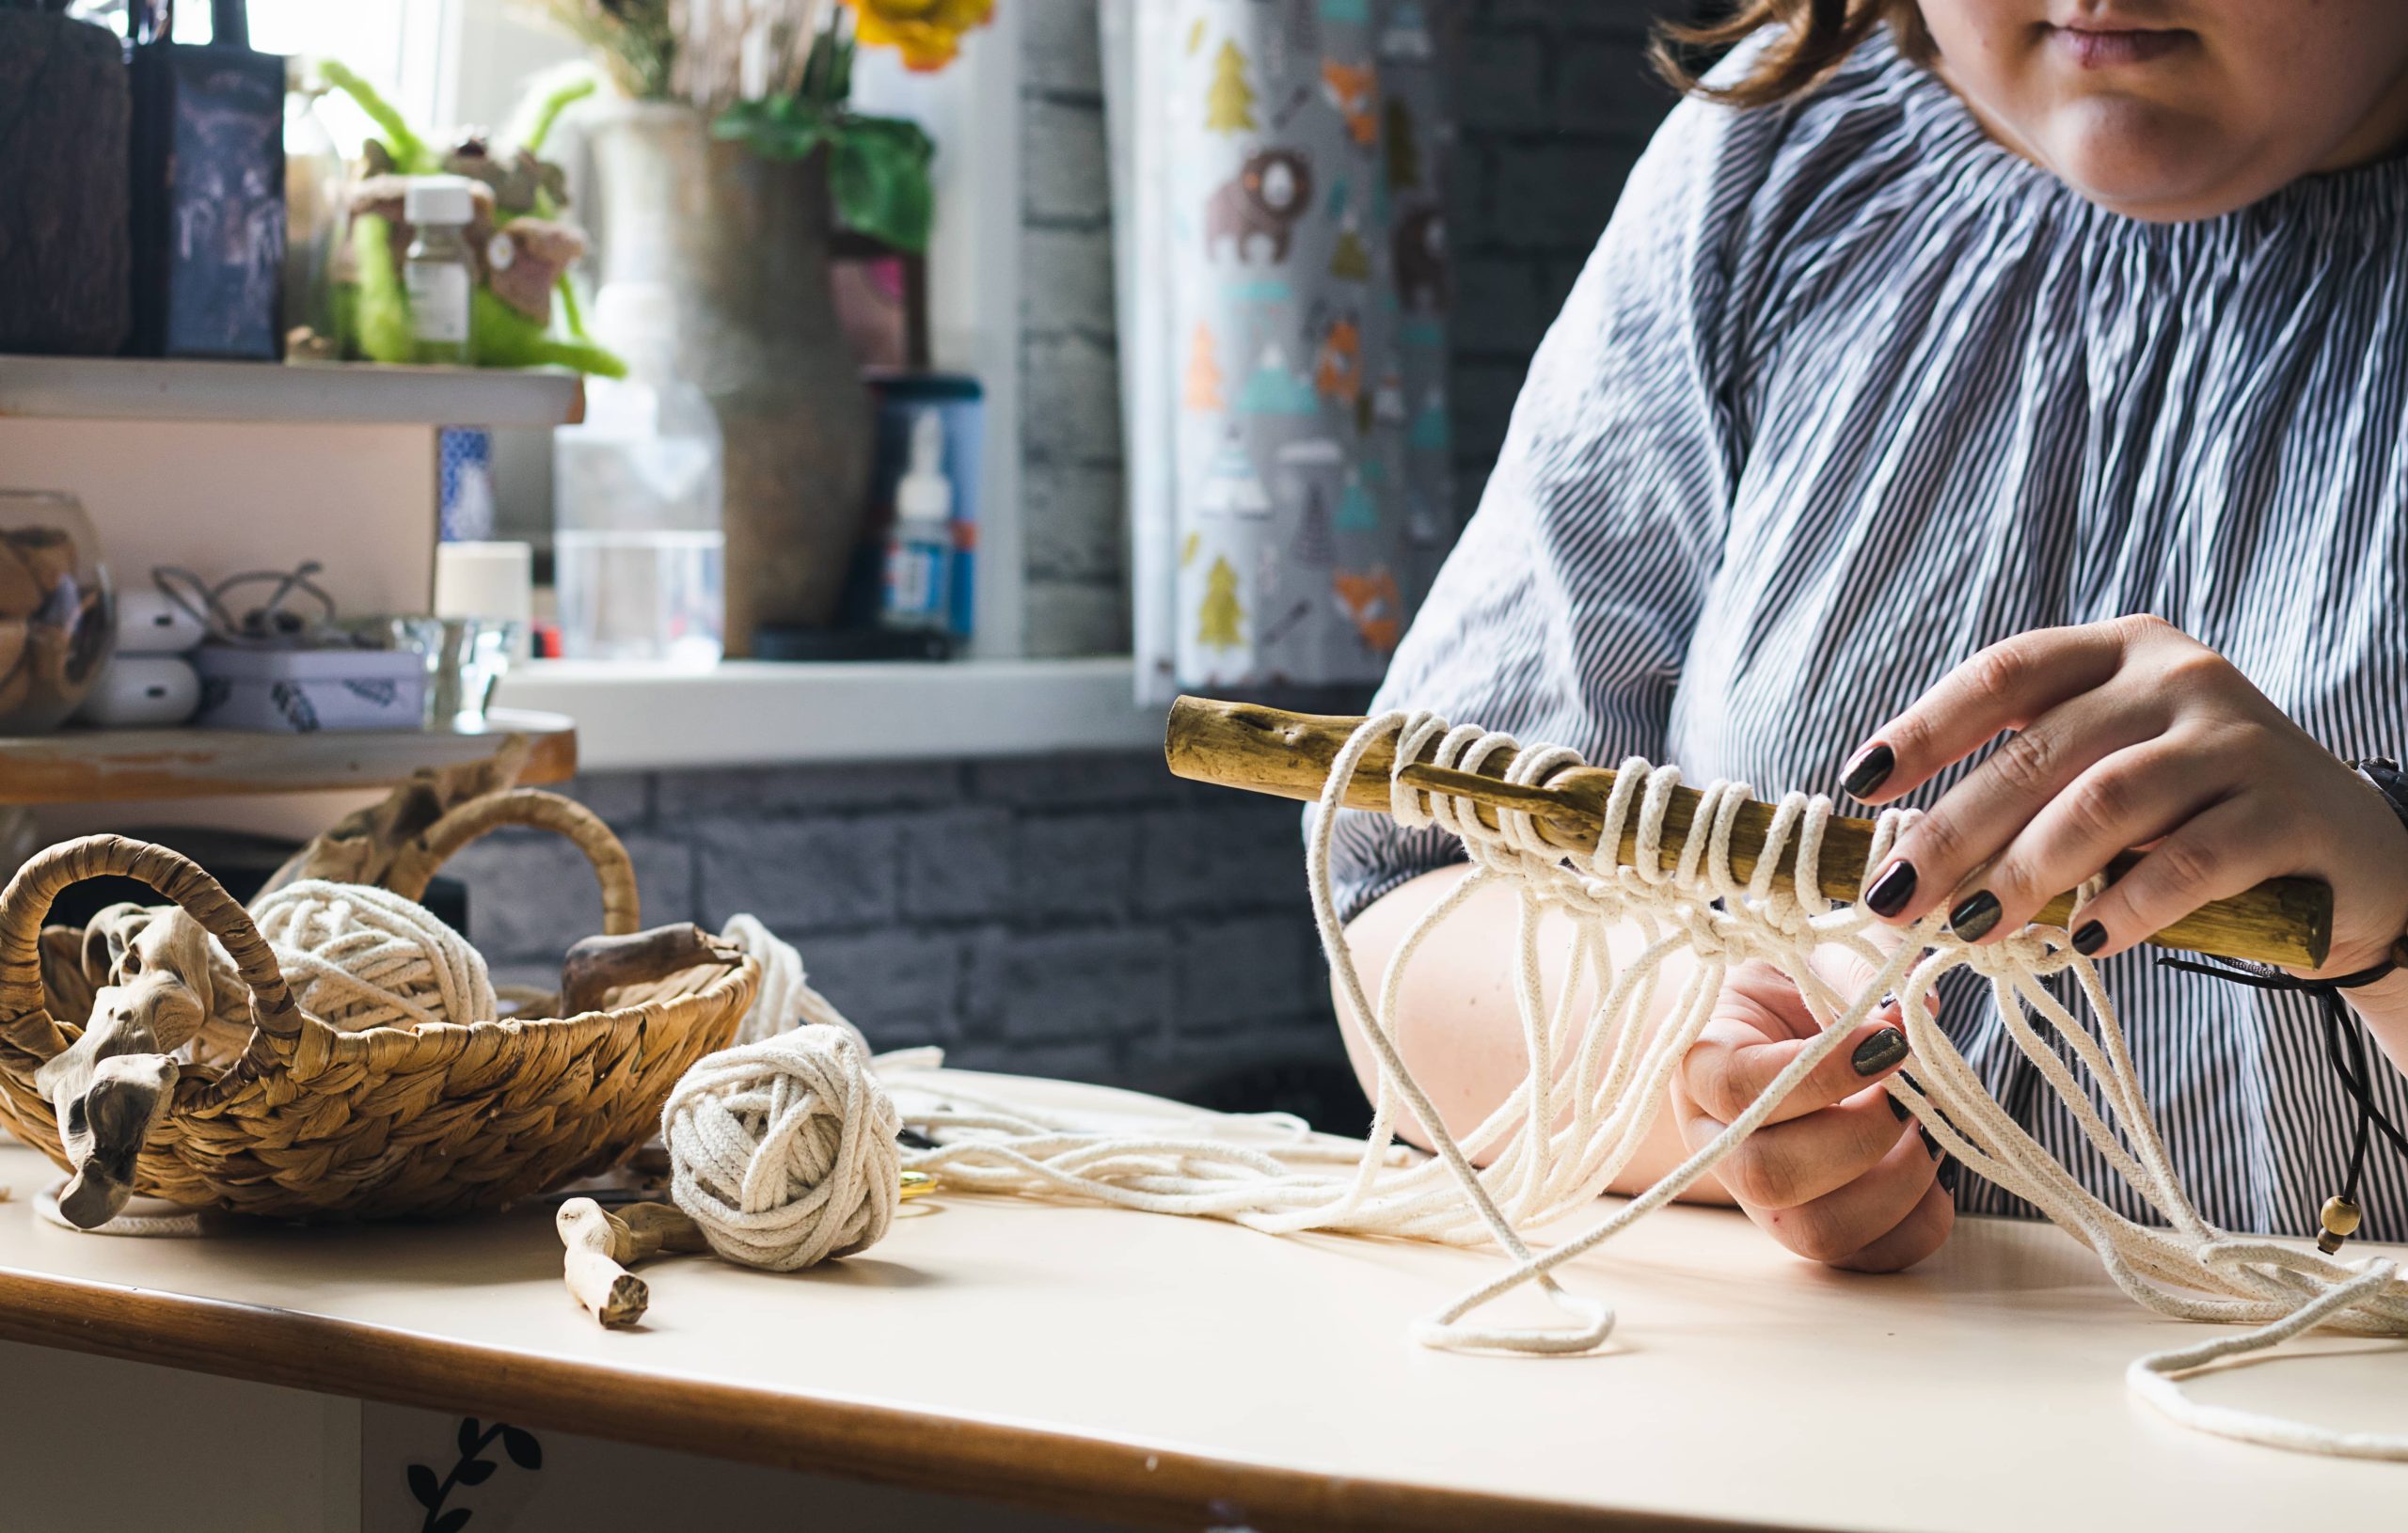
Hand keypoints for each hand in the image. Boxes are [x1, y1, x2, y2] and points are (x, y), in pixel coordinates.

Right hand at [1672, 960, 1952, 1269]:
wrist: (1792, 1030)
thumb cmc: (1803, 988)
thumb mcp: (1819, 955)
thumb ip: (1858, 970)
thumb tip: (1908, 1016)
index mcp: (1701, 1064)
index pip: (1736, 1088)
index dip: (1820, 1072)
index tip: (1890, 1038)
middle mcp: (1718, 1143)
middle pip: (1769, 1175)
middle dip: (1862, 1136)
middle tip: (1913, 1090)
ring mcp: (1762, 1199)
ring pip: (1815, 1232)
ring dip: (1896, 1183)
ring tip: (1927, 1126)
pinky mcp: (1814, 1229)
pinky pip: (1868, 1258)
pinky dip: (1919, 1217)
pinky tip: (1929, 1160)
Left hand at [1841, 616, 2407, 976]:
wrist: (2351, 854)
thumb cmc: (2193, 817)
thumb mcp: (2108, 777)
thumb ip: (2029, 792)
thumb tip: (1902, 859)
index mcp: (2119, 651)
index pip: (2004, 675)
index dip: (1925, 727)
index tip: (1857, 783)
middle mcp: (2177, 677)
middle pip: (2039, 752)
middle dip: (1951, 831)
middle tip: (1893, 896)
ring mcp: (2236, 740)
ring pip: (2103, 803)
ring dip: (2025, 874)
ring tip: (1970, 929)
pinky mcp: (2285, 813)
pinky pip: (2186, 862)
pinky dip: (2123, 907)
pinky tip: (2083, 944)